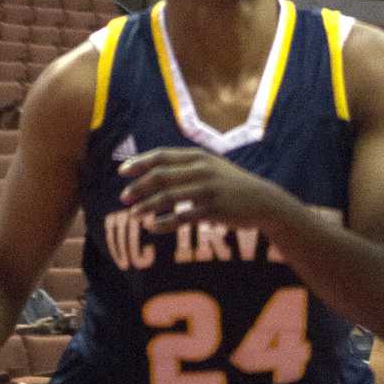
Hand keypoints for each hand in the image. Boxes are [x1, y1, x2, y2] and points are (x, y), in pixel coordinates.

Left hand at [118, 146, 283, 233]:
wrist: (260, 200)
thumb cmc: (229, 184)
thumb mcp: (210, 167)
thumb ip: (187, 166)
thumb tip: (156, 171)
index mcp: (198, 156)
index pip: (162, 155)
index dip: (140, 162)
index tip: (122, 171)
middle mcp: (201, 170)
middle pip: (161, 175)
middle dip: (139, 185)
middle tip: (123, 196)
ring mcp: (207, 189)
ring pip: (168, 198)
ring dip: (147, 206)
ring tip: (133, 214)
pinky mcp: (212, 210)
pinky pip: (182, 218)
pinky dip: (164, 223)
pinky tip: (152, 228)